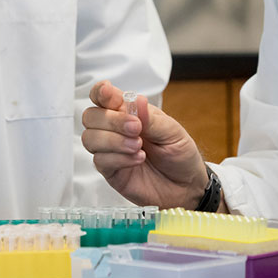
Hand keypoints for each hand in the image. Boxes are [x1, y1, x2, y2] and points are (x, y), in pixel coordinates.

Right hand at [80, 80, 209, 208]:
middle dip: (112, 120)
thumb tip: (137, 101)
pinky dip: (119, 158)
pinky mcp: (111, 171)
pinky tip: (138, 158)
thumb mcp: (172, 131)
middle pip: (91, 116)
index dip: (101, 92)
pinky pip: (100, 161)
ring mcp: (111, 150)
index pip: (104, 96)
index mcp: (130, 112)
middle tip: (136, 128)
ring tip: (138, 146)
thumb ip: (151, 118)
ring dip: (113, 140)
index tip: (109, 94)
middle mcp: (115, 129)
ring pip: (90, 138)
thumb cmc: (179, 154)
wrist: (186, 185)